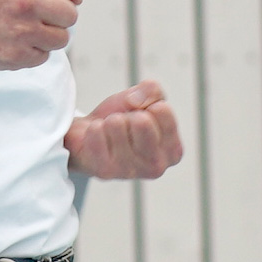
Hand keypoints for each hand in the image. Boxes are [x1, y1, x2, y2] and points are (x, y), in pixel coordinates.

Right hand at [0, 0, 79, 103]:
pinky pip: (45, 56)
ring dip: (49, 36)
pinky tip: (18, 41)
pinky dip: (35, 52)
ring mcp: (22, 30)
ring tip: (29, 29)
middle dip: (58, 16)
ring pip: (62, 38)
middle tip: (38, 15)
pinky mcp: (17, 55)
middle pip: (71, 14)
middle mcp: (26, 0)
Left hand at [65, 81, 182, 180]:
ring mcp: (130, 172)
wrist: (88, 137)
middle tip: (124, 126)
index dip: (146, 105)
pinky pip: (96, 131)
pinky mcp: (105, 171)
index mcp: (173, 151)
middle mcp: (156, 166)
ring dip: (110, 122)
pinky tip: (97, 140)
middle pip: (141, 121)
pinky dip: (93, 128)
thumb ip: (152, 90)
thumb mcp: (143, 98)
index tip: (141, 117)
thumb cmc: (123, 120)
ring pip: (116, 124)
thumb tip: (136, 101)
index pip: (161, 110)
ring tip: (110, 134)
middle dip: (128, 114)